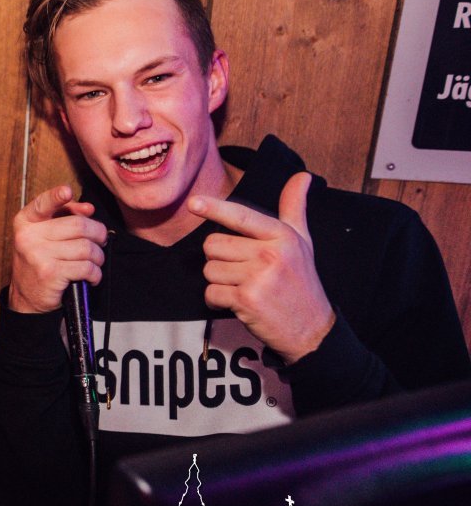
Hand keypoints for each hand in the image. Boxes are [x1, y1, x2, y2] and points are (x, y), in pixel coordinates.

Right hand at [8, 184, 107, 312]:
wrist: (27, 298)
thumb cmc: (40, 262)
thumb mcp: (44, 236)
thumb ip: (63, 216)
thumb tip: (88, 209)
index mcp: (26, 222)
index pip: (42, 204)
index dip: (56, 196)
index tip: (67, 190)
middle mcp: (29, 236)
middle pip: (78, 225)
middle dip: (98, 234)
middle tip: (100, 242)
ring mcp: (38, 255)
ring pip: (86, 248)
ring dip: (98, 257)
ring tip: (94, 262)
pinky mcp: (50, 273)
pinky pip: (86, 267)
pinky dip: (95, 274)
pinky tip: (91, 276)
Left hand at [188, 172, 334, 363]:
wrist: (311, 328)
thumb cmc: (300, 281)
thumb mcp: (302, 242)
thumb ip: (294, 208)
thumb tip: (302, 176)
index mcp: (281, 236)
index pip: (241, 217)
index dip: (214, 209)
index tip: (194, 202)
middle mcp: (270, 254)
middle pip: (213, 245)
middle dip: (219, 259)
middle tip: (243, 271)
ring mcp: (258, 278)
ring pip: (209, 269)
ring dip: (219, 281)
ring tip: (244, 287)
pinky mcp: (246, 300)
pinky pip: (210, 292)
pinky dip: (216, 300)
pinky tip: (237, 302)